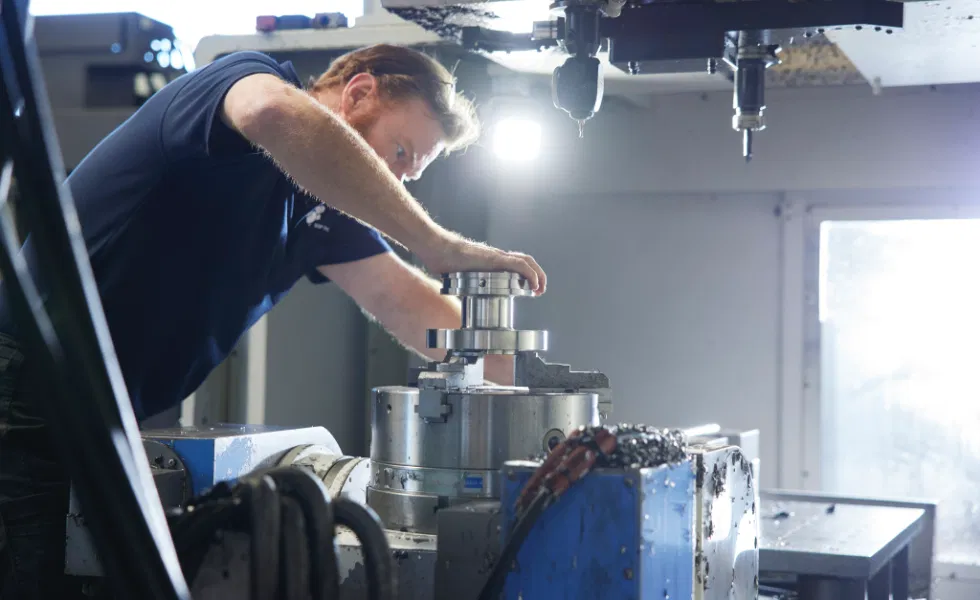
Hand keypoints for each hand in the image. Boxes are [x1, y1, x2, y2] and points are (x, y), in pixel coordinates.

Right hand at [417, 232, 546, 294]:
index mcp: (490, 261)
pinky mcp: (494, 259)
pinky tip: (533, 285)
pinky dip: (530, 275)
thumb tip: (457, 294)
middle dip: (538, 276)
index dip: (527, 275)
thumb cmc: (442, 259)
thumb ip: (462, 282)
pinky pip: (519, 265)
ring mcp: (496, 257)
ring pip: (527, 261)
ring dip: (538, 275)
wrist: (436, 248)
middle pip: (526, 261)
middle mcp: (496, 257)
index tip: (530, 289)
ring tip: (540, 289)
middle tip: (539, 290)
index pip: (516, 264)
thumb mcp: (457, 275)